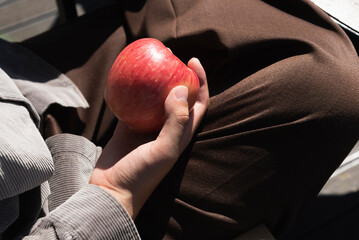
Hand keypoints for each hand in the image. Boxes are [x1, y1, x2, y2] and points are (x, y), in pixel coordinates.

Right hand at [89, 58, 208, 217]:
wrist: (112, 191)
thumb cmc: (142, 176)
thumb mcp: (164, 151)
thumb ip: (175, 123)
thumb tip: (180, 90)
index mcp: (182, 134)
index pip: (198, 103)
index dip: (201, 82)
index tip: (193, 61)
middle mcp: (167, 129)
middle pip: (178, 96)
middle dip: (177, 76)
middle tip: (168, 57)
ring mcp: (146, 127)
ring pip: (154, 98)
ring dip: (154, 80)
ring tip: (149, 62)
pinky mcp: (127, 127)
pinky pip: (130, 103)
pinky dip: (129, 91)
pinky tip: (124, 77)